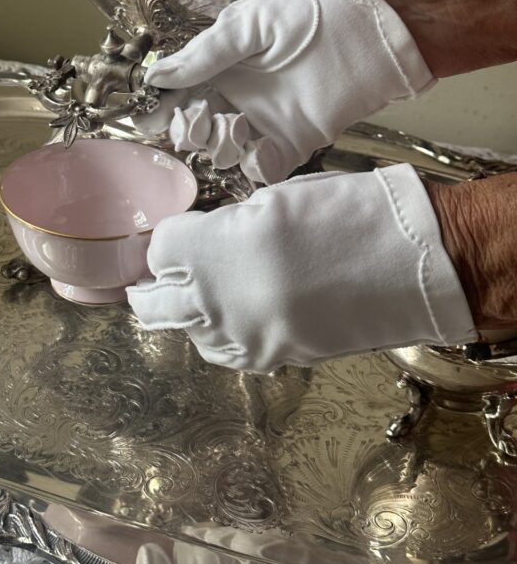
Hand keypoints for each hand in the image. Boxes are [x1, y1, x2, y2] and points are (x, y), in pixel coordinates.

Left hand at [127, 165, 475, 372]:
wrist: (409, 263)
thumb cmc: (346, 214)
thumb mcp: (274, 202)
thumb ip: (228, 227)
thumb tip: (206, 244)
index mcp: (215, 248)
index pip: (160, 249)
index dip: (170, 239)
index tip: (181, 234)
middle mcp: (218, 299)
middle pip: (155, 303)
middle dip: (153, 287)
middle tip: (156, 278)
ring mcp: (244, 336)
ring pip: (188, 333)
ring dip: (188, 313)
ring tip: (201, 295)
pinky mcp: (272, 360)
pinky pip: (225, 353)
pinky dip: (220, 336)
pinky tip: (234, 317)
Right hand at [145, 0, 434, 183]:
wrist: (370, 26)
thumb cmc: (308, 11)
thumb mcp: (247, 24)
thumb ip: (205, 55)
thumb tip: (156, 77)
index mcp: (222, 66)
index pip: (183, 93)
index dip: (164, 107)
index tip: (149, 118)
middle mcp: (239, 97)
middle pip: (198, 128)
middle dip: (189, 130)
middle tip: (196, 120)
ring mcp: (265, 122)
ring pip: (225, 151)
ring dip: (219, 146)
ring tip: (232, 127)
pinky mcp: (295, 141)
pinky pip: (265, 167)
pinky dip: (255, 166)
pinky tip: (257, 150)